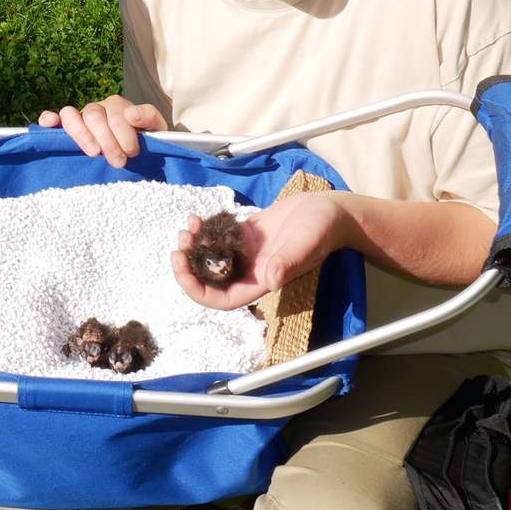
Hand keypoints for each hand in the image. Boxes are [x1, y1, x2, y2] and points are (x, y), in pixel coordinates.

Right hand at [38, 94, 167, 167]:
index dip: (124, 133)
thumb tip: (131, 114)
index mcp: (117, 106)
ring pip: (71, 115)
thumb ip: (148, 117)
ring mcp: (80, 118)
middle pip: (94, 116)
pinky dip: (49, 119)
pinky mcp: (65, 129)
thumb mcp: (155, 129)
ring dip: (81, 134)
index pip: (116, 113)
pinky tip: (49, 124)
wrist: (135, 153)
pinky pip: (53, 118)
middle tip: (118, 161)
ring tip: (94, 152)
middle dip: (107, 140)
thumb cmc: (143, 142)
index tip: (132, 152)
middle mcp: (97, 109)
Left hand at [172, 192, 345, 310]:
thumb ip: (288, 262)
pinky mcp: (246, 235)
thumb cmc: (322, 230)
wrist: (329, 211)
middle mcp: (250, 270)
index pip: (222, 299)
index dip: (198, 290)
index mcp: (262, 281)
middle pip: (210, 279)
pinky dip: (204, 230)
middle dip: (189, 265)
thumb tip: (271, 280)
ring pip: (210, 257)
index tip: (182, 268)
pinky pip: (218, 238)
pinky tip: (197, 218)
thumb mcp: (306, 244)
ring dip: (194, 246)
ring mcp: (246, 252)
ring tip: (188, 227)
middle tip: (180, 243)